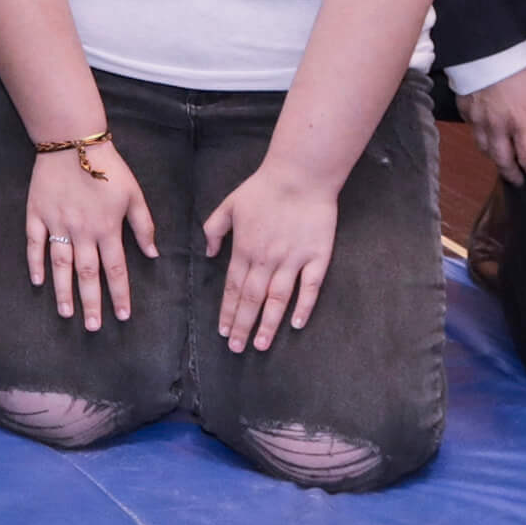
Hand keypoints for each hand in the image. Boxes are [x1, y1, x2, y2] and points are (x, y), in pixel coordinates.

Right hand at [25, 137, 157, 331]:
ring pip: (60, 265)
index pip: (116, 269)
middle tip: (93, 327)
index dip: (120, 294)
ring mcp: (57, 224)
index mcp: (107, 228)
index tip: (122, 316)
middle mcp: (82, 231)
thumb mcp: (134, 193)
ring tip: (66, 313)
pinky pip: (35, 243)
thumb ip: (143, 225)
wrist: (72, 141)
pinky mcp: (37, 214)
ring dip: (64, 291)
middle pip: (87, 274)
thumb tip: (153, 253)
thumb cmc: (108, 166)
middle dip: (91, 303)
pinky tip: (38, 281)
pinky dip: (35, 263)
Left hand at [202, 164, 339, 351]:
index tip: (224, 332)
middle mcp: (267, 259)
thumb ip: (214, 230)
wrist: (301, 175)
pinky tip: (297, 324)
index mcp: (244, 249)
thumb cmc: (263, 188)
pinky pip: (310, 288)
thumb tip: (208, 253)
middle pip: (253, 299)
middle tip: (237, 349)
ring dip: (268, 324)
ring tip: (262, 345)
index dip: (228, 312)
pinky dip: (304, 307)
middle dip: (243, 326)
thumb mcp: (229, 205)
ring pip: (278, 299)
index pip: (234, 288)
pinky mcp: (317, 257)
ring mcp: (293, 260)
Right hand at [455, 56, 525, 189]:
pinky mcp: (465, 109)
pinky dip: (481, 139)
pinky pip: (473, 131)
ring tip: (502, 162)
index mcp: (520, 123)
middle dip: (512, 174)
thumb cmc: (518, 64)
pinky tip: (486, 136)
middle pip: (503, 160)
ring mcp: (479, 120)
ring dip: (495, 159)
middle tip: (519, 182)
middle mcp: (498, 127)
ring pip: (485, 149)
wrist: (483, 48)